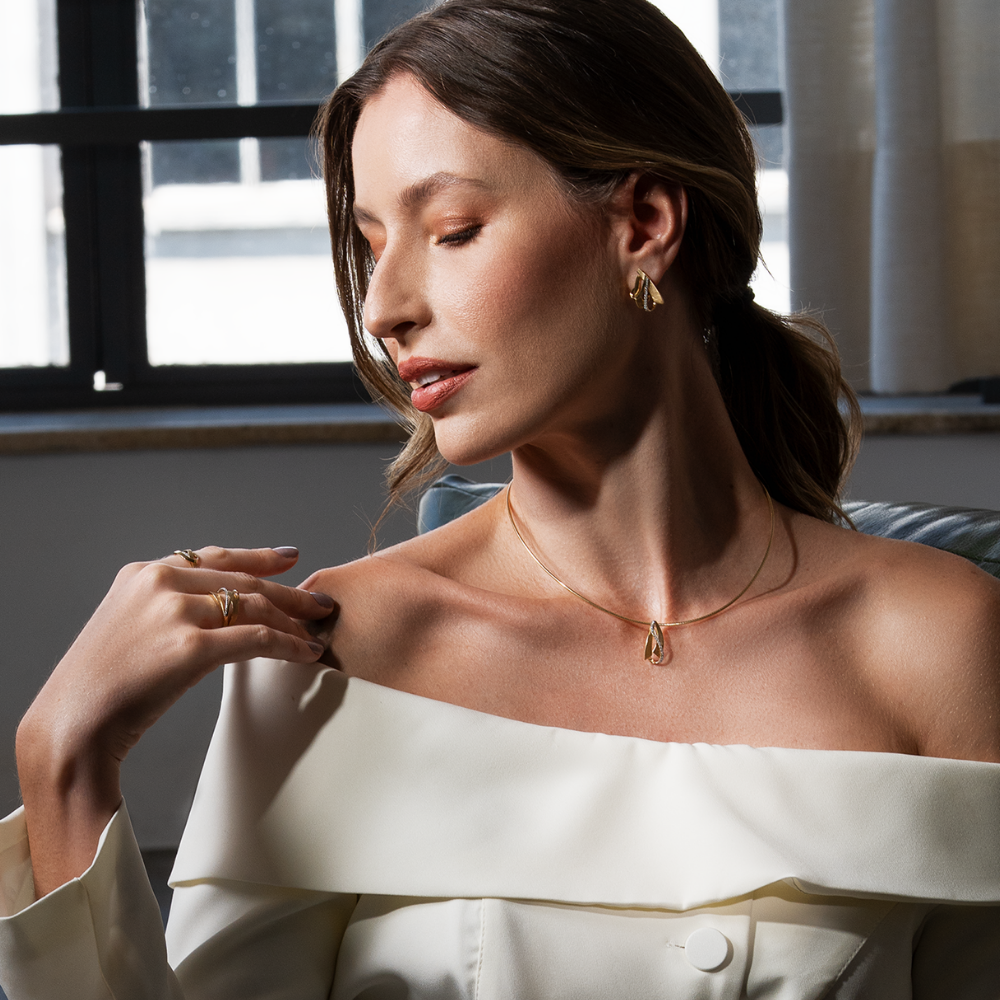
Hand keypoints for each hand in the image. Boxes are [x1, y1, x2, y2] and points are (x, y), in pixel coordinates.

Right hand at [16, 545, 332, 895]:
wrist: (71, 726)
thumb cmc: (100, 687)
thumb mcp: (126, 626)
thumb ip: (166, 608)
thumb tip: (216, 609)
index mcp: (143, 574)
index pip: (213, 558)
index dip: (257, 557)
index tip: (289, 556)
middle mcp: (159, 584)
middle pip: (242, 581)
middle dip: (288, 592)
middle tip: (319, 603)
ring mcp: (175, 612)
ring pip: (254, 606)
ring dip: (292, 620)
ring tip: (317, 631)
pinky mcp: (190, 646)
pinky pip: (255, 638)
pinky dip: (287, 645)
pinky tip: (304, 653)